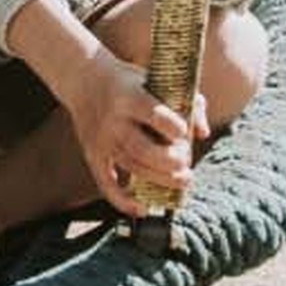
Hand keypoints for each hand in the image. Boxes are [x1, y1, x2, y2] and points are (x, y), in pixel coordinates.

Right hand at [73, 54, 200, 215]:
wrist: (82, 76)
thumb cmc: (128, 80)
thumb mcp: (154, 78)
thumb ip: (185, 100)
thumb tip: (203, 133)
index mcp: (129, 95)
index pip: (153, 114)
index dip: (174, 127)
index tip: (184, 132)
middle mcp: (113, 119)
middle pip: (143, 148)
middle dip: (171, 161)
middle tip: (186, 164)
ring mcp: (102, 139)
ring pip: (132, 167)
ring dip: (160, 180)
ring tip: (183, 181)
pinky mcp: (93, 153)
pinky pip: (105, 183)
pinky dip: (122, 201)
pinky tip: (143, 209)